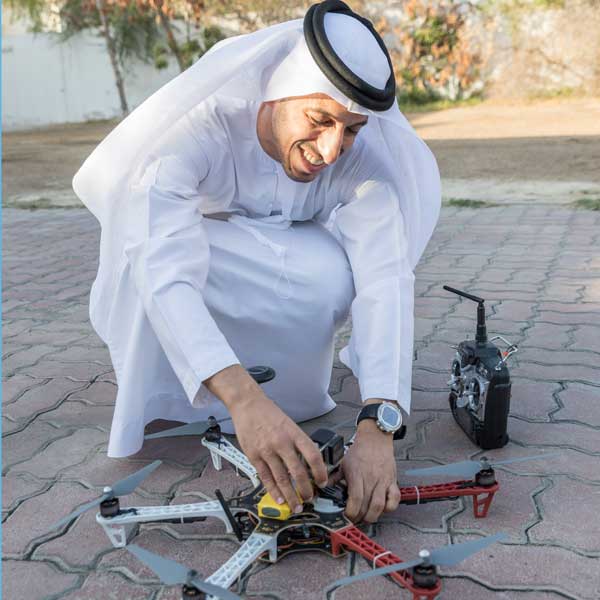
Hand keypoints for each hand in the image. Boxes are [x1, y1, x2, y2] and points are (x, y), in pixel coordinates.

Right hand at [229, 393, 328, 511]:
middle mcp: (282, 442)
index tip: (323, 481)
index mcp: (294, 433)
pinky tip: (279, 499)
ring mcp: (267, 450)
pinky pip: (265, 477)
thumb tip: (307, 464)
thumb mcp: (289, 424)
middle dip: (305, 489)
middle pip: (298, 471)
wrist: (248, 404)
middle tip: (309, 498)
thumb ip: (297, 443)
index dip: (320, 472)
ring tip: (295, 505)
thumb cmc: (269, 414)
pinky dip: (273, 490)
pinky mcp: (254, 456)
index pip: (313, 455)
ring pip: (281, 478)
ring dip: (290, 495)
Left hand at [342, 420, 399, 522]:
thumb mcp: (343, 463)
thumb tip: (322, 487)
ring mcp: (382, 481)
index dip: (351, 512)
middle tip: (355, 519)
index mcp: (356, 474)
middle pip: (367, 506)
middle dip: (360, 517)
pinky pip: (395, 499)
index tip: (347, 515)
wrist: (375, 439)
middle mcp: (370, 479)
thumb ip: (333, 477)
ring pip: (380, 506)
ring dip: (373, 516)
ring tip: (366, 517)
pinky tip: (382, 508)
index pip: (355, 499)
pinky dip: (390, 507)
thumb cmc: (359, 451)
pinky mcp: (392, 481)